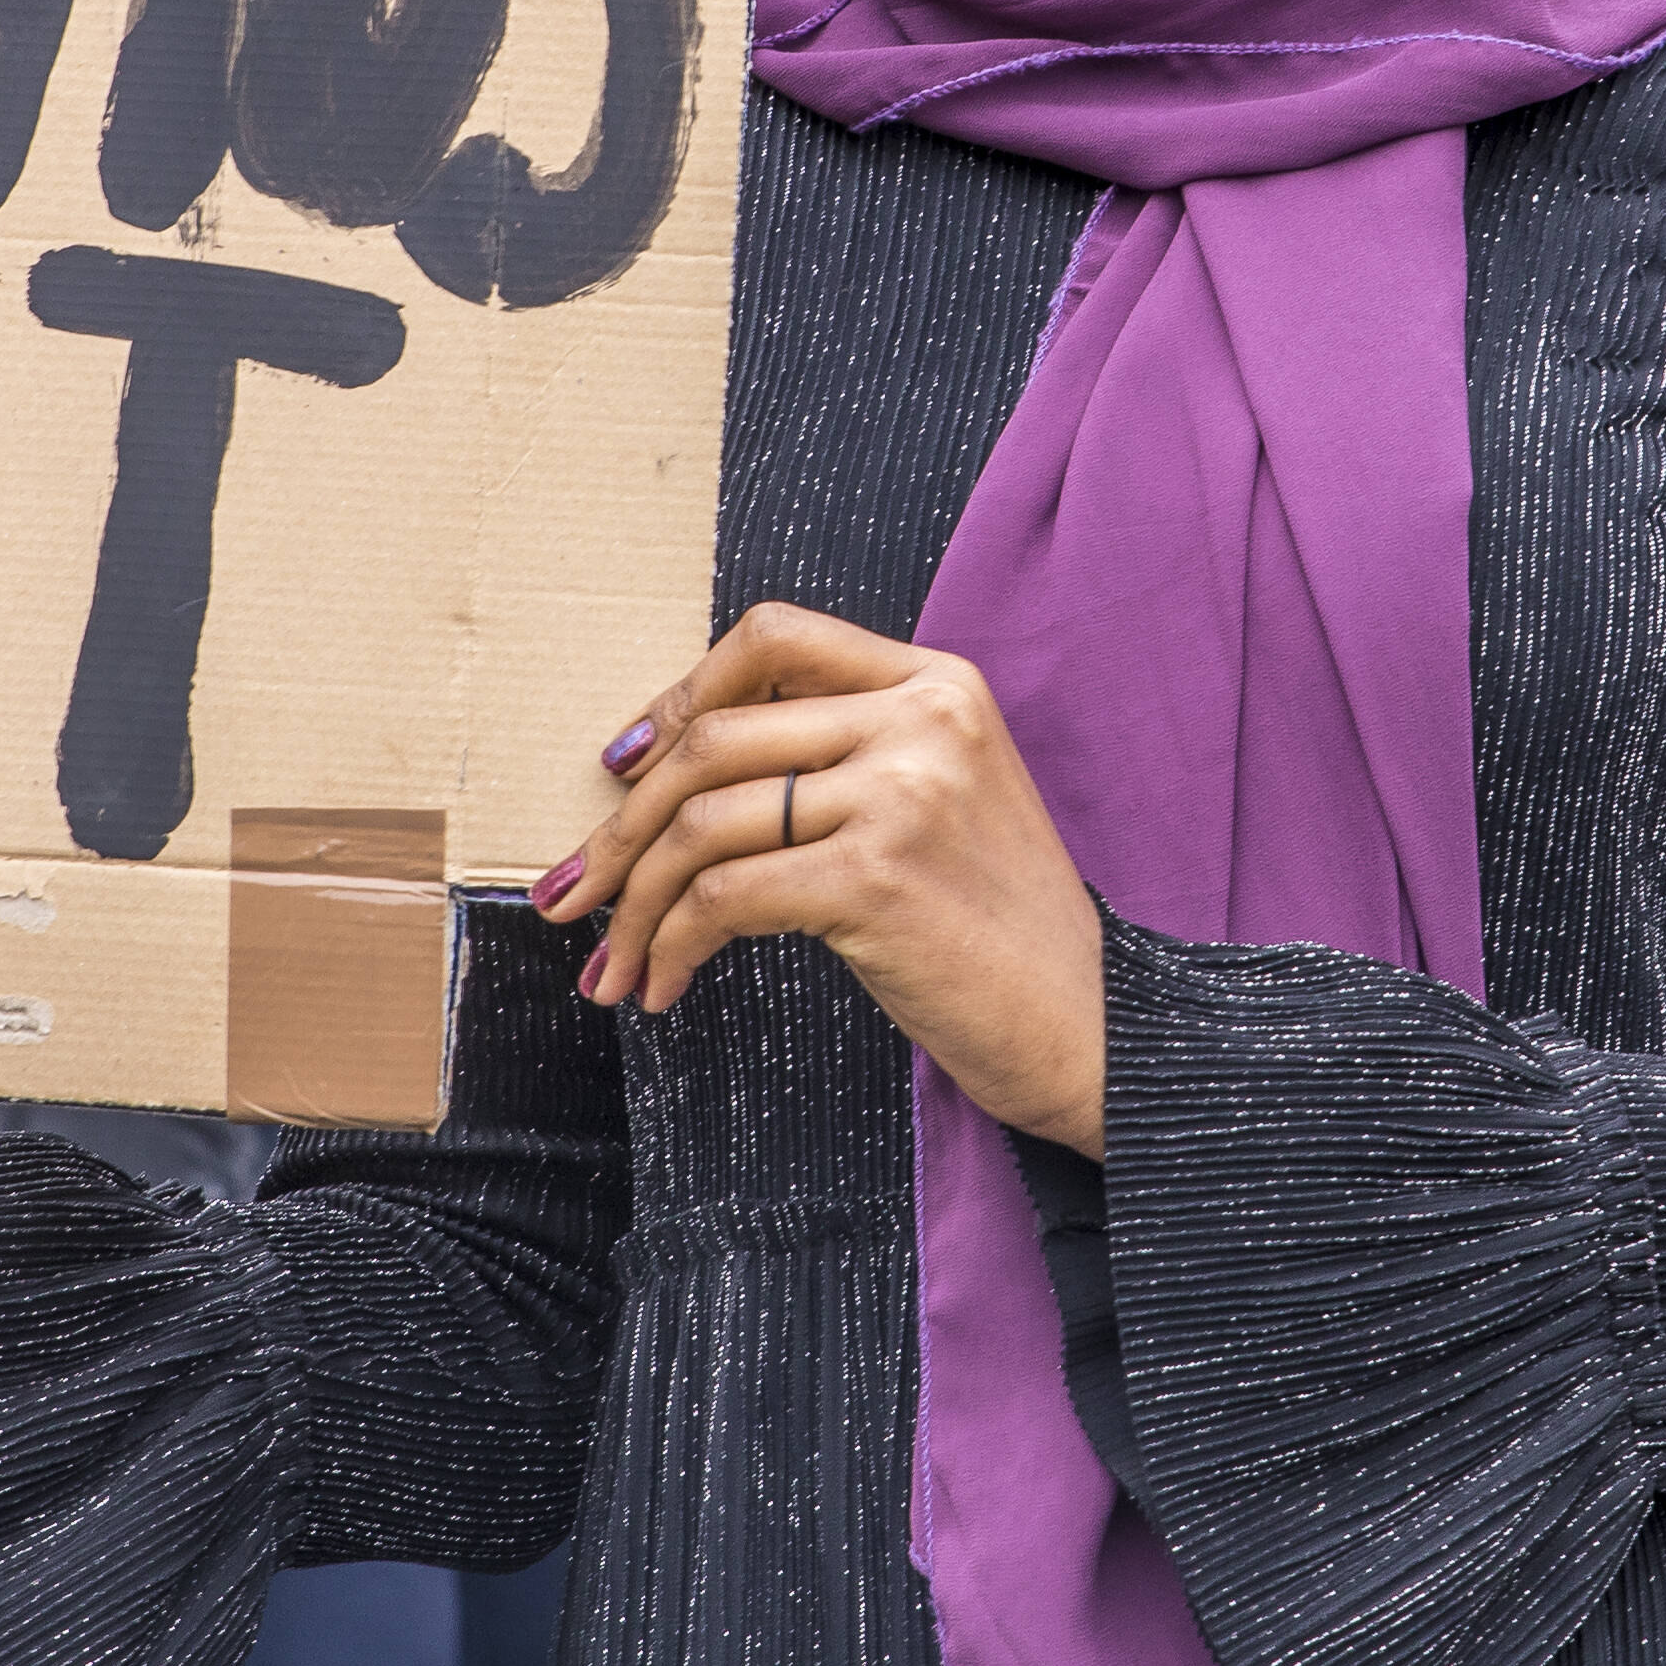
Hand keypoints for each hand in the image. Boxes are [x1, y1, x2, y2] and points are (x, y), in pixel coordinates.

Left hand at [532, 603, 1111, 1149]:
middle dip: (623, 826)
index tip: (623, 766)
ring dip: (635, 903)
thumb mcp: (941, 803)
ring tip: (612, 965)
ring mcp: (902, 794)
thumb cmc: (1000, 931)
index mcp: (938, 683)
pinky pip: (722, 897)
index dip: (679, 694)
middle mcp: (922, 720)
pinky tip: (664, 988)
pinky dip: (671, 945)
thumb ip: (844, 759)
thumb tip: (679, 775)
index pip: (773, 637)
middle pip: (714, 738)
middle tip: (574, 893)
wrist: (1091, 1028)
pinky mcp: (876, 878)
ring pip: (703, 822)